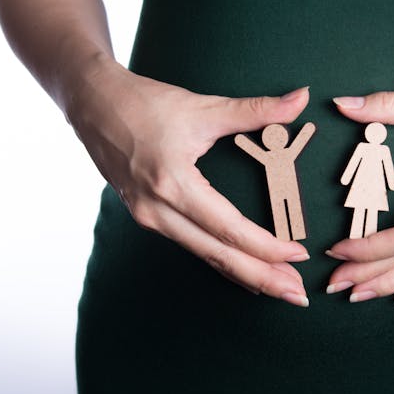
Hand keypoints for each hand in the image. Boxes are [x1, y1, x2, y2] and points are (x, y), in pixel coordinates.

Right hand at [68, 61, 311, 306]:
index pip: (228, 228)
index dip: (266, 246)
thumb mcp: (204, 107)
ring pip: (204, 255)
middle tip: (297, 294)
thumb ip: (257, 109)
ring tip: (278, 288)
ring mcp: (149, 217)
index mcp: (172, 184)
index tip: (297, 255)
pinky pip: (191, 246)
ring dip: (244, 274)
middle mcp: (158, 209)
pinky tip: (241, 273)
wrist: (93, 103)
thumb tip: (300, 98)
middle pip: (218, 255)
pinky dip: (220, 261)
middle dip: (261, 277)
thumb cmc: (144, 103)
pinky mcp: (147, 216)